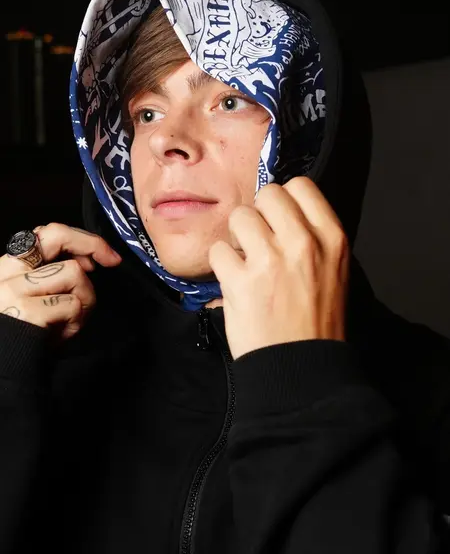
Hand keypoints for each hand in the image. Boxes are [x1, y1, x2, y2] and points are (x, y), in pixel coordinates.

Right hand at [0, 223, 121, 340]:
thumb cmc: (24, 339)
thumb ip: (53, 276)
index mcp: (6, 267)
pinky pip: (73, 304)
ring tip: (71, 321)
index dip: (80, 239)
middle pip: (56, 234)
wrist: (4, 374)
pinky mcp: (25, 311)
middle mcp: (4, 272)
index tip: (102, 256)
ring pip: (73, 273)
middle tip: (111, 261)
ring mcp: (11, 290)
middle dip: (91, 244)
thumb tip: (87, 261)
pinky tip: (61, 336)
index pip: (44, 233)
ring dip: (85, 298)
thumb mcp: (35, 300)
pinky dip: (76, 322)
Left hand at [208, 177, 349, 360]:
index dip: (285, 200)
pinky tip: (235, 281)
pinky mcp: (240, 281)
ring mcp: (270, 260)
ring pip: (239, 216)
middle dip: (259, 214)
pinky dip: (223, 265)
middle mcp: (303, 242)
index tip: (279, 218)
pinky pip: (218, 250)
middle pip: (267, 194)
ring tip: (246, 261)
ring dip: (238, 238)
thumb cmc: (318, 321)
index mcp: (331, 238)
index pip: (301, 185)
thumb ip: (311, 236)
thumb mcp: (333, 271)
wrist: (301, 368)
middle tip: (260, 239)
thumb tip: (278, 211)